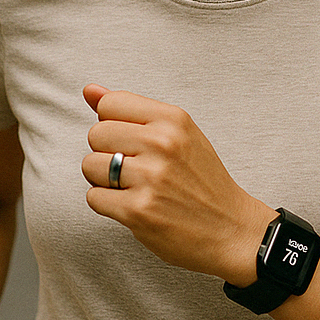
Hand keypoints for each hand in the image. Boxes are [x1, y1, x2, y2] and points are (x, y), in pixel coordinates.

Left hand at [81, 83, 272, 284]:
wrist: (231, 229)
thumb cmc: (202, 180)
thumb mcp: (178, 134)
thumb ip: (132, 110)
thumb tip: (89, 90)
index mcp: (173, 120)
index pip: (110, 103)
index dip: (113, 123)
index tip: (131, 141)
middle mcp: (162, 144)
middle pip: (96, 134)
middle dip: (106, 153)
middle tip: (134, 169)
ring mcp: (150, 178)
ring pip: (90, 165)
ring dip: (104, 180)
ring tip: (133, 187)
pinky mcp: (138, 211)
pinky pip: (94, 197)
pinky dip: (107, 204)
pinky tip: (133, 205)